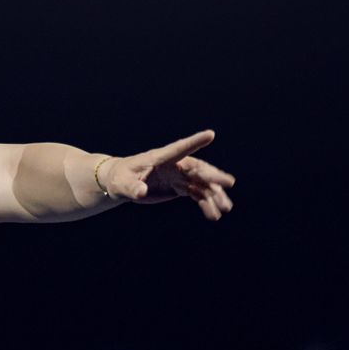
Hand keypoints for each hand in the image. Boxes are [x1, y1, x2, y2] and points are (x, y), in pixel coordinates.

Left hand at [104, 130, 235, 219]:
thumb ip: (132, 188)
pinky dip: (205, 203)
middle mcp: (173, 165)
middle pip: (197, 168)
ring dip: (214, 195)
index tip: (210, 134)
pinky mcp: (179, 186)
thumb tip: (141, 193)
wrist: (121, 183)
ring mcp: (178, 175)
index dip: (194, 142)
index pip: (179, 149)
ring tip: (226, 208)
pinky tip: (214, 214)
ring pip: (201, 183)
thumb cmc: (119, 178)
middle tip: (229, 183)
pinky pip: (196, 194)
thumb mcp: (122, 184)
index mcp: (160, 158)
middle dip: (213, 176)